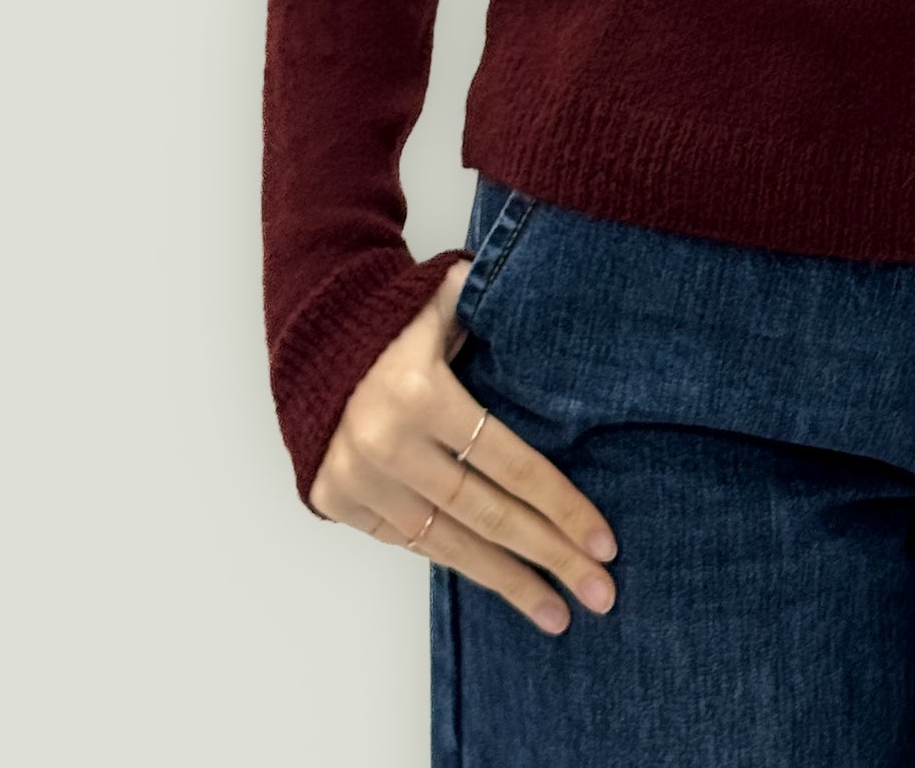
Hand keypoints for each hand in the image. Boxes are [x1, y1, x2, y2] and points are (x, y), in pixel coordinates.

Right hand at [308, 257, 620, 634]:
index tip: (604, 542)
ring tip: (555, 614)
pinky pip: (410, 540)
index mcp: (424, 396)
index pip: (510, 464)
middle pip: (488, 515)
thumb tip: (562, 312)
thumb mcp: (447, 301)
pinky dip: (455, 558)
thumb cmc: (396, 318)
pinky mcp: (338, 500)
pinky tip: (497, 578)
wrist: (311, 336)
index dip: (561, 506)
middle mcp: (389, 446)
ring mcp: (359, 480)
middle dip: (550, 556)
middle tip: (599, 593)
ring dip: (507, 581)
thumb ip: (497, 311)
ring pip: (448, 542)